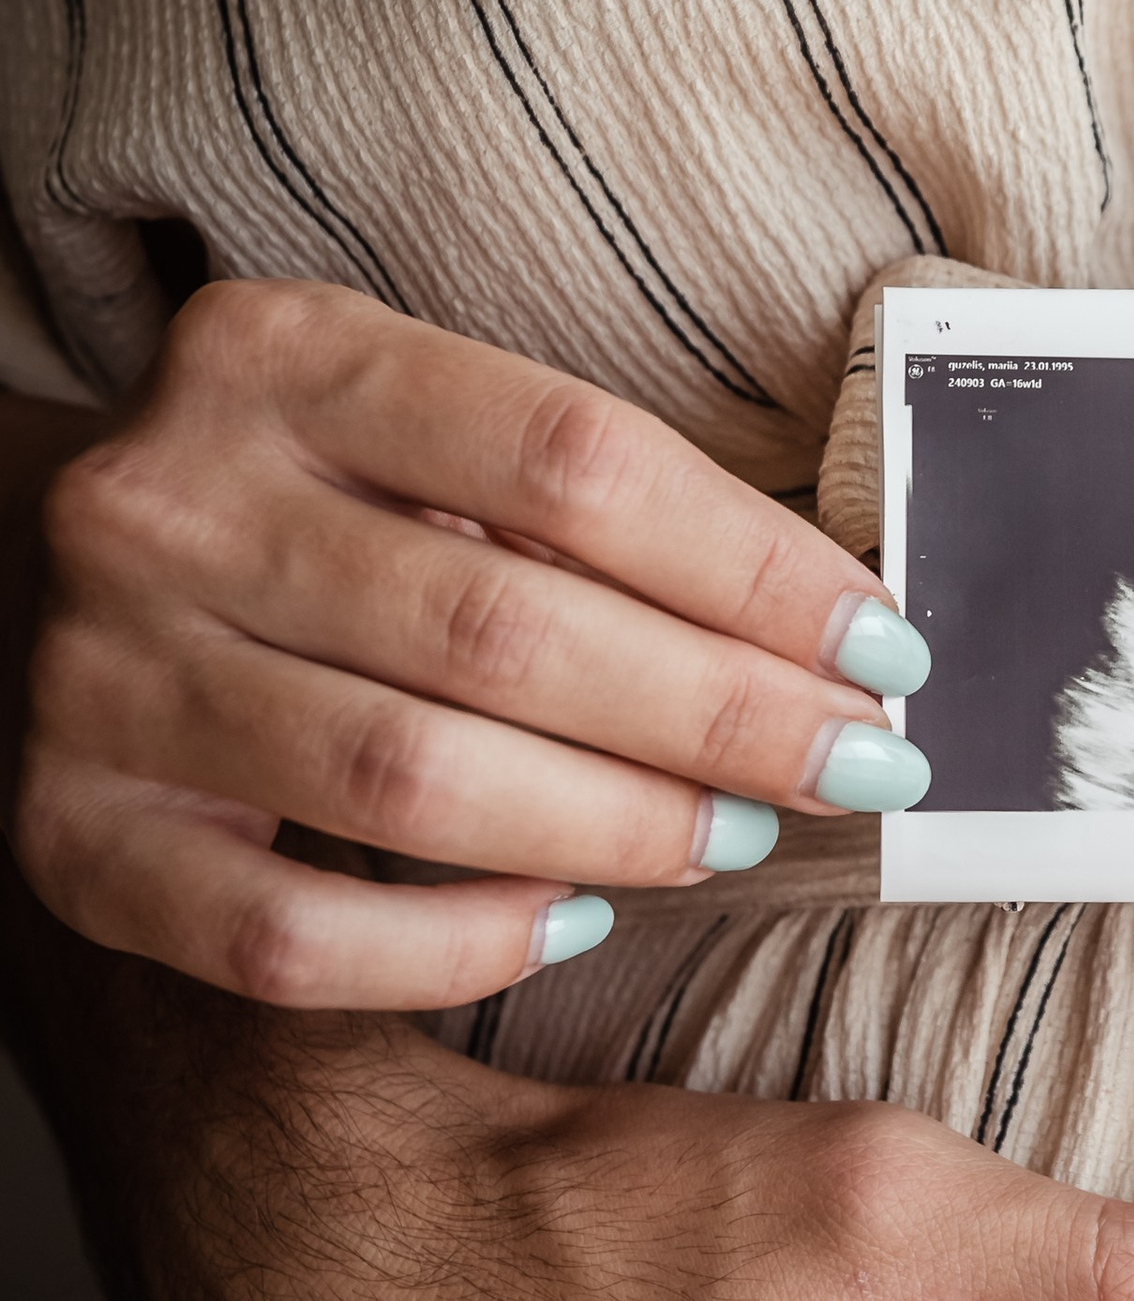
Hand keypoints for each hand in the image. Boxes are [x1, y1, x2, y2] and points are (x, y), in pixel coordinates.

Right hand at [10, 278, 932, 1006]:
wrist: (65, 579)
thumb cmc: (327, 509)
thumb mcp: (428, 434)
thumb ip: (593, 506)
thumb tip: (842, 639)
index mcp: (279, 353)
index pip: (570, 461)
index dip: (753, 567)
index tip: (885, 649)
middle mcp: (168, 503)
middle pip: (504, 631)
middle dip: (720, 716)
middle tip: (855, 765)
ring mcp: (102, 675)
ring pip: (408, 786)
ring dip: (618, 827)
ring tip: (738, 834)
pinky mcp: (75, 837)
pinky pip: (292, 941)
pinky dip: (458, 947)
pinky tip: (574, 921)